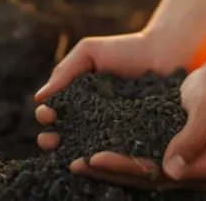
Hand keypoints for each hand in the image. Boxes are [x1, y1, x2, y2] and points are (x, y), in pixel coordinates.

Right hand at [34, 31, 186, 150]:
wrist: (166, 50)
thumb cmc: (127, 48)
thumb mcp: (90, 52)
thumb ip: (65, 70)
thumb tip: (39, 97)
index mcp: (80, 101)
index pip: (56, 114)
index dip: (46, 116)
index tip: (46, 113)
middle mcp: (94, 120)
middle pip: (67, 136)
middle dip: (53, 140)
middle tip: (50, 140)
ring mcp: (116, 132)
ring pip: (91, 148)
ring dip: (76, 153)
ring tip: (70, 153)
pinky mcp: (138, 139)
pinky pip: (121, 151)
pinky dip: (109, 156)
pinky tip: (100, 156)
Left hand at [67, 62, 205, 189]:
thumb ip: (191, 138)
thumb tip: (171, 171)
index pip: (159, 173)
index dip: (125, 167)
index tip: (96, 157)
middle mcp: (197, 173)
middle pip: (147, 177)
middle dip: (110, 171)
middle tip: (76, 163)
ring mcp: (185, 166)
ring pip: (141, 173)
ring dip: (109, 169)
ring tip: (77, 162)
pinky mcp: (173, 154)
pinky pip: (142, 160)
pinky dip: (118, 157)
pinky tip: (92, 152)